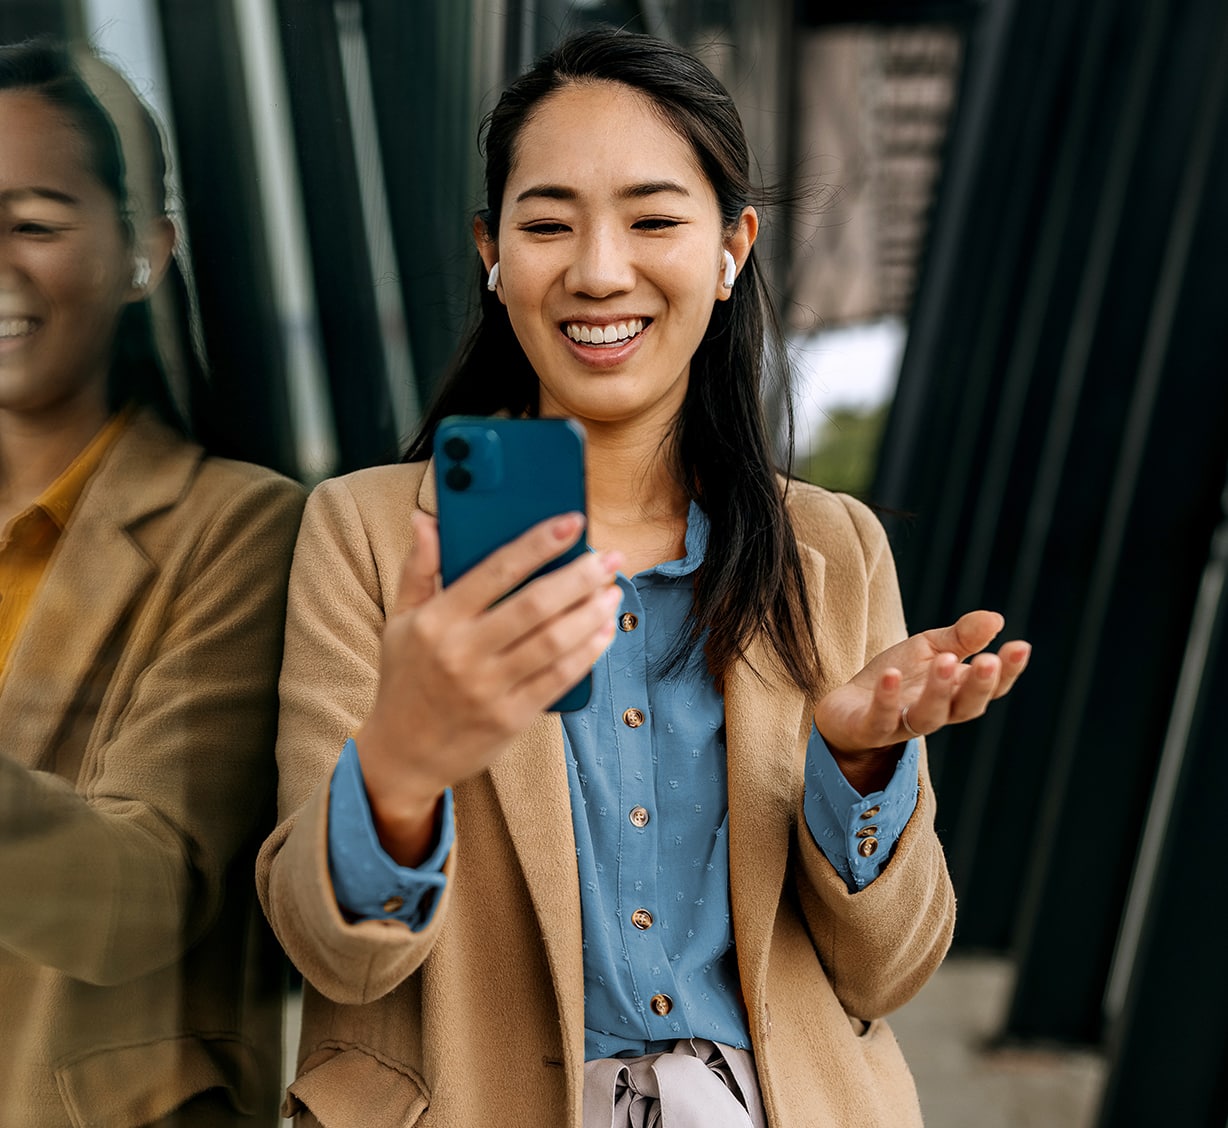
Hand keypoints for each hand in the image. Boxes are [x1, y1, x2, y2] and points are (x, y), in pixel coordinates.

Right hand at [355, 511, 621, 862]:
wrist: (402, 754)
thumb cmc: (406, 678)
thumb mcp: (401, 620)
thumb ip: (418, 568)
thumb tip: (426, 519)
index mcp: (437, 621)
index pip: (496, 570)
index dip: (539, 543)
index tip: (572, 522)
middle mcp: (463, 653)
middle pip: (535, 604)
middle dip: (581, 576)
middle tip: (610, 558)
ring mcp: (489, 688)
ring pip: (555, 641)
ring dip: (592, 613)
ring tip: (613, 591)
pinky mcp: (512, 718)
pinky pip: (560, 678)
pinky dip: (589, 651)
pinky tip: (605, 631)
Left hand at [813, 610, 1030, 792]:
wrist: (846, 706)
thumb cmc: (897, 678)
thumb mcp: (929, 648)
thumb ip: (961, 637)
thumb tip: (997, 619)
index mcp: (955, 692)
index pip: (990, 687)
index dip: (1007, 670)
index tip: (1020, 646)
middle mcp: (936, 712)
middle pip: (965, 707)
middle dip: (979, 685)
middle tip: (988, 661)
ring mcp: (903, 724)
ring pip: (928, 717)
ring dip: (938, 690)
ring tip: (943, 660)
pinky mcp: (870, 729)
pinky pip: (881, 719)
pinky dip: (887, 699)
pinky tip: (891, 675)